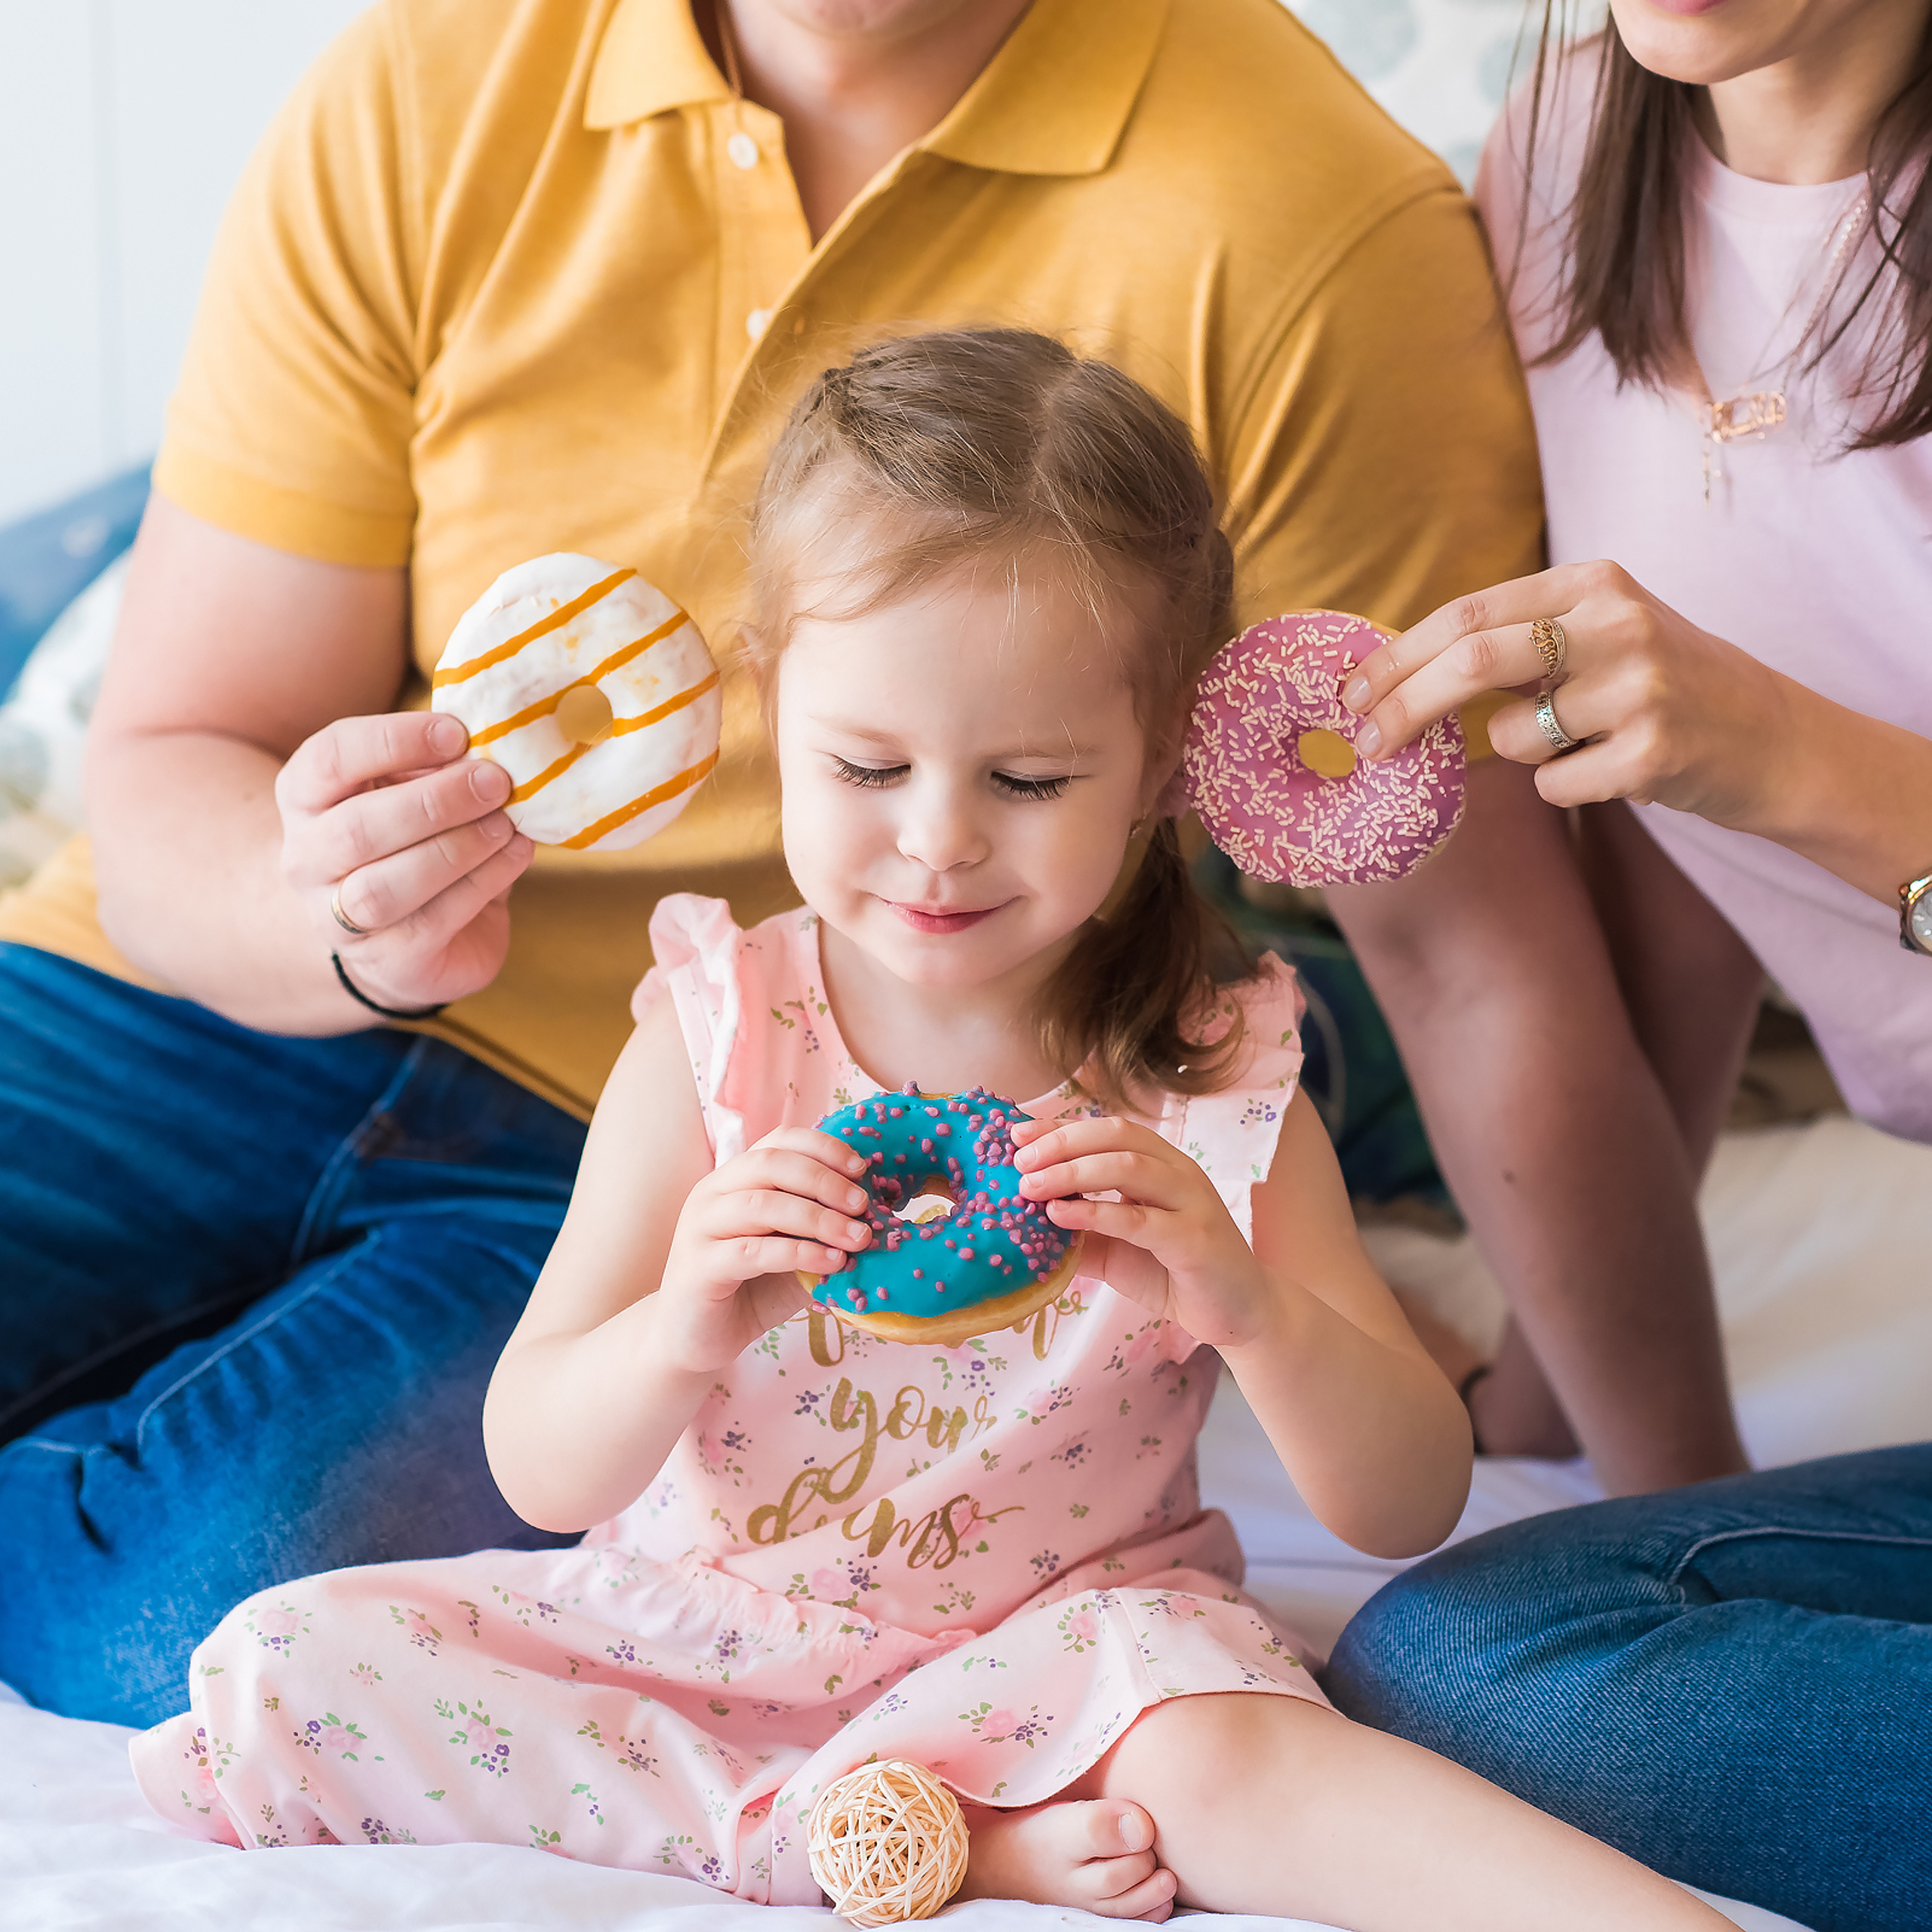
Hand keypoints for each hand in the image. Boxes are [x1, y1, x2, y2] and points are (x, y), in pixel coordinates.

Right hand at [276, 711, 536, 1010]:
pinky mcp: (387, 960)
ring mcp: (338, 916)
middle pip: (358, 828)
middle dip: (435, 802)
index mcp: (307, 797)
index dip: (394, 740)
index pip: (331, 757)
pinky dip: (482, 882)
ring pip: (386, 886)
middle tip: (495, 781)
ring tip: (506, 824)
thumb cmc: (412, 842)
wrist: (402, 939)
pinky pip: (432, 920)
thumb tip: (496, 742)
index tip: (457, 732)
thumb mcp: (415, 792)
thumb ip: (440, 767)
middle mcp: (307, 858)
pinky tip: (516, 853)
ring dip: (456, 849)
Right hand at [654, 1128, 874, 1373]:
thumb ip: (821, 1228)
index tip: (861, 1168)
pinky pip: (753, 1251)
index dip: (823, 1148)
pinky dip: (799, 1254)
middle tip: (863, 1205)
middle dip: (825, 1180)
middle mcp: (712, 1193)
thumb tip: (876, 1215)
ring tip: (857, 1238)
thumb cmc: (750, 1289)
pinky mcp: (699, 1267)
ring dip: (818, 1219)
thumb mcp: (793, 1250)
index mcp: (734, 1178)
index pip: (779, 1142)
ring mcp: (700, 1228)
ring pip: (763, 1205)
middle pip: (771, 1164)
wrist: (697, 1339)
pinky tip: (831, 1263)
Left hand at [1011, 1116, 1269, 1347]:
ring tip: (1031, 1187)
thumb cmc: (1175, 1274)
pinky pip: (1140, 1219)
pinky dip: (1096, 1213)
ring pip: (1129, 1167)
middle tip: (1019, 1162)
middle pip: (1118, 1137)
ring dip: (1073, 1172)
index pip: (1109, 1130)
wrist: (1238, 1314)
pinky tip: (1061, 1216)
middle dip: (1063, 1143)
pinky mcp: (1196, 1240)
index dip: (1062, 1128)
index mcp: (1162, 1165)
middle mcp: (1179, 1173)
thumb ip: (1081, 1230)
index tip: (1017, 1136)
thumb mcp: (1117, 1248)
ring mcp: (1191, 1203)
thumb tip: (1025, 1219)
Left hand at [1341, 560, 1792, 823]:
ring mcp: (1638, 689)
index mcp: (1592, 582)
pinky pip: (1551, 785)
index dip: (1397, 657)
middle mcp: (1616, 623)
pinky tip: (1614, 768)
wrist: (1771, 738)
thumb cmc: (1660, 685)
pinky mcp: (1651, 754)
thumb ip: (1514, 640)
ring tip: (1580, 740)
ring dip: (1518, 753)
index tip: (1349, 694)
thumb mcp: (1597, 633)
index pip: (1467, 612)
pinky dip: (1560, 786)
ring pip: (1510, 738)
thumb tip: (1393, 675)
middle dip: (1403, 708)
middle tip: (1366, 744)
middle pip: (1471, 663)